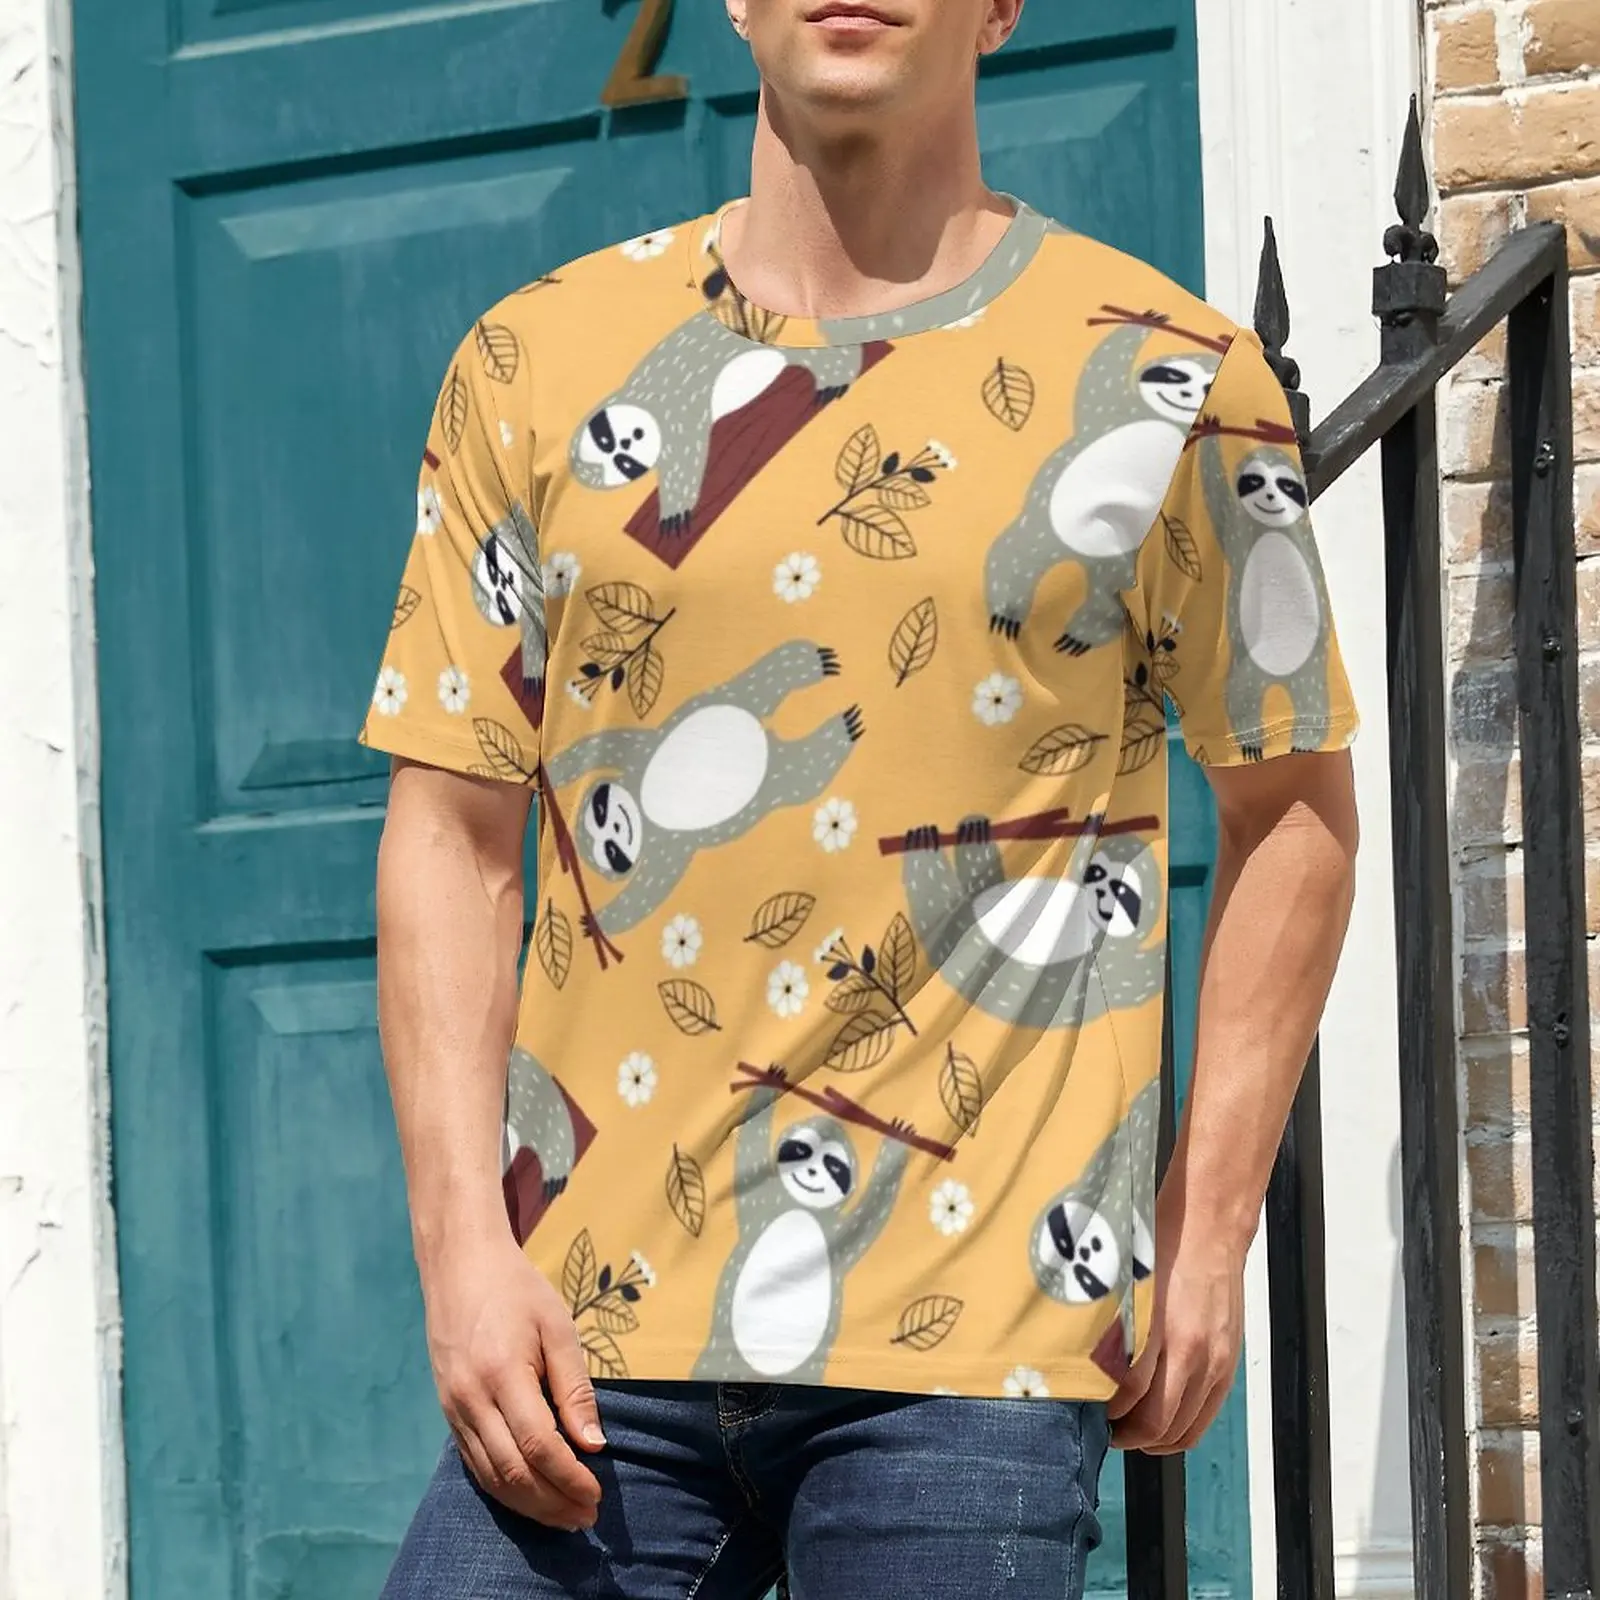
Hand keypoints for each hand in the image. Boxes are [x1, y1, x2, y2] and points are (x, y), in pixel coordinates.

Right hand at [422, 1229, 605, 1528]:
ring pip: (490, 1476)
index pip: (539, 1445)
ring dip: (529, 1504)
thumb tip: (593, 1445)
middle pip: (512, 1471)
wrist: (459, 1266)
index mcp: (503, 1374)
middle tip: (585, 1517)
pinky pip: (473, 1464)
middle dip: (552, 1501)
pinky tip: (528, 1496)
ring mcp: (453, 1409)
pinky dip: (503, 1488)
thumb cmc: (517, 1290)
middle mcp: (472, 1399)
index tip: (596, 1494)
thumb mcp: (557, 1327)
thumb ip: (575, 1388)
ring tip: (563, 1516)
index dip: (569, 1478)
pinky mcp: (446, 1412)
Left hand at [1107, 1199, 1244, 1454]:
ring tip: (1129, 1430)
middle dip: (1128, 1435)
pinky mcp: (1229, 1361)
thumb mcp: (1125, 1282)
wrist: (1210, 1227)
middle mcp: (1194, 1352)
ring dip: (1155, 1438)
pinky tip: (1161, 1421)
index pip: (1130, 1395)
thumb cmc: (1163, 1244)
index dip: (1108, 1413)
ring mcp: (1216, 1361)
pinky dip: (1183, 1428)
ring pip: (1186, 1427)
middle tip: (1105, 1431)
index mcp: (1162, 1329)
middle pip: (1159, 1422)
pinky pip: (1207, 1414)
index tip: (1090, 1412)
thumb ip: (1112, 1328)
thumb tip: (1089, 1367)